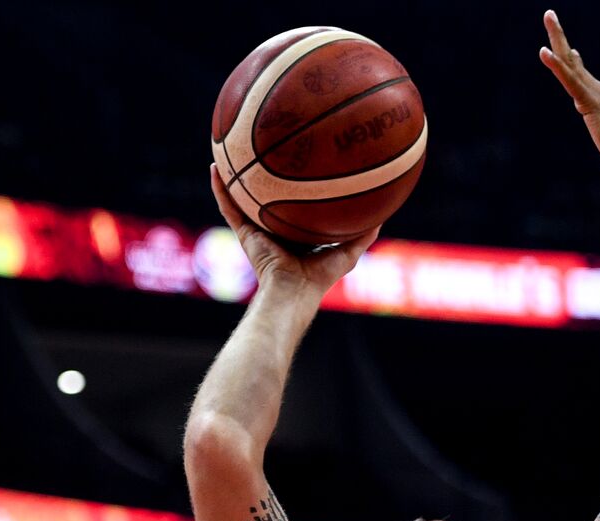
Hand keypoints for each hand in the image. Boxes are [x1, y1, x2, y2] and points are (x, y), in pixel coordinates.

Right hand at [208, 164, 378, 292]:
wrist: (293, 291)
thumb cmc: (321, 277)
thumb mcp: (349, 252)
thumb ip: (364, 234)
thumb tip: (384, 214)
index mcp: (297, 232)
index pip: (295, 205)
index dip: (295, 188)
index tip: (300, 164)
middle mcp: (275, 229)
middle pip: (268, 197)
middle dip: (265, 177)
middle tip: (266, 151)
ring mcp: (257, 230)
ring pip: (243, 198)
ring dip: (236, 177)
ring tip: (231, 151)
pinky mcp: (244, 233)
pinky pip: (228, 207)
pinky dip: (220, 189)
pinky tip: (215, 168)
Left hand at [539, 10, 599, 189]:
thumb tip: (598, 122)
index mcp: (598, 98)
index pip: (579, 74)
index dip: (569, 58)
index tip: (565, 45)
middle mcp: (596, 90)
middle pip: (572, 61)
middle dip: (559, 37)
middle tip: (549, 14)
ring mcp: (593, 94)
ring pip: (569, 63)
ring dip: (557, 38)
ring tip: (549, 15)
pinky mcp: (589, 104)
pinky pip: (570, 81)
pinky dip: (557, 66)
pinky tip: (544, 53)